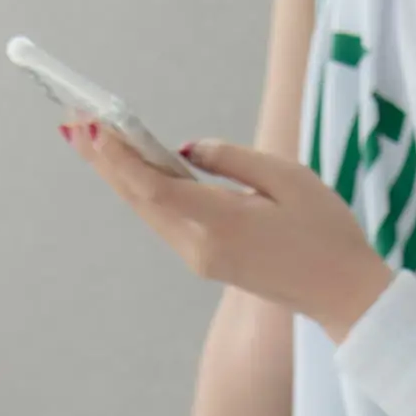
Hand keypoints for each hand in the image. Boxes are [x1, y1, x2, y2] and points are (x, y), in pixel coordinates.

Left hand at [59, 116, 392, 339]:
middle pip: (139, 198)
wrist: (344, 295)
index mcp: (220, 224)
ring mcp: (201, 258)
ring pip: (148, 210)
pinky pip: (166, 219)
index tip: (90, 124)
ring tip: (89, 137)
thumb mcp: (286, 178)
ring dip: (118, 174)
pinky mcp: (208, 260)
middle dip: (104, 158)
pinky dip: (143, 191)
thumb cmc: (326, 232)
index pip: (153, 185)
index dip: (118, 155)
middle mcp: (200, 246)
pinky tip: (129, 168)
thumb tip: (186, 150)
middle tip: (72, 120)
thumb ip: (231, 159)